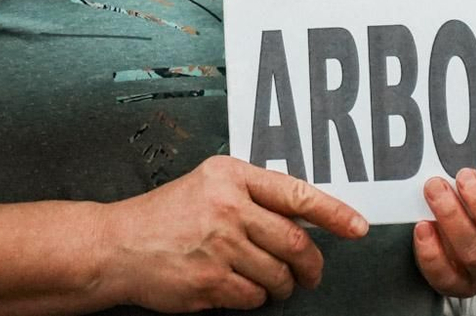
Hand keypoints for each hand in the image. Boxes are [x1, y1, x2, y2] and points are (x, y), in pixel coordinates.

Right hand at [102, 155, 368, 310]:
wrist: (117, 245)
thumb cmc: (165, 216)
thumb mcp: (209, 185)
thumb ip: (253, 195)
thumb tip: (302, 219)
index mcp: (231, 176)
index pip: (297, 194)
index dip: (335, 213)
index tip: (358, 227)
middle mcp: (227, 207)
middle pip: (295, 243)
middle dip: (312, 266)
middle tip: (312, 274)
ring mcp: (218, 246)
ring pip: (278, 275)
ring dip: (283, 286)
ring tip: (272, 283)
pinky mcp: (209, 281)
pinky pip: (253, 297)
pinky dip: (255, 299)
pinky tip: (240, 288)